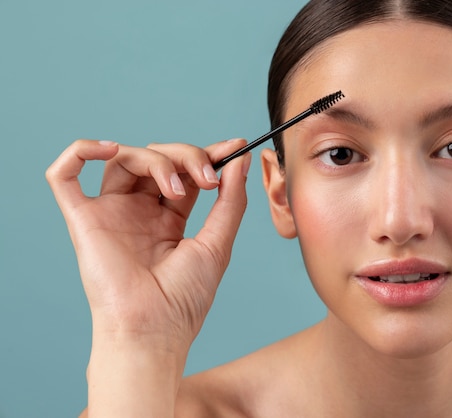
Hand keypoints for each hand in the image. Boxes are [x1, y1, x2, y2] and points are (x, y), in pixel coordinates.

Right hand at [46, 139, 250, 351]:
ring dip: (156, 160)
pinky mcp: (83, 220)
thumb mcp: (218, 243)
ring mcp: (111, 214)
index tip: (234, 147)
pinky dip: (81, 151)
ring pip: (124, 159)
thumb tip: (241, 159)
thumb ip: (231, 200)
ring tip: (177, 188)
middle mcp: (139, 212)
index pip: (184, 172)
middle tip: (209, 177)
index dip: (207, 155)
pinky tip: (110, 149)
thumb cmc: (184, 298)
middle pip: (157, 159)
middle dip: (187, 156)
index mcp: (169, 219)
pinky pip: (64, 176)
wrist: (154, 329)